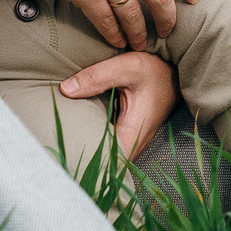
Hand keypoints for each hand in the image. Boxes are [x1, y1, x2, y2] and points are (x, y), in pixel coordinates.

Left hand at [62, 49, 181, 162]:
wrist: (173, 71)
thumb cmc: (153, 70)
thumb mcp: (126, 67)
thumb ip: (96, 77)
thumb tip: (65, 90)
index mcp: (133, 132)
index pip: (108, 162)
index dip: (87, 162)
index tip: (65, 157)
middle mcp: (135, 143)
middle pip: (106, 163)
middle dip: (83, 159)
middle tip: (57, 152)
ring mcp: (133, 141)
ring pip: (109, 158)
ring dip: (90, 151)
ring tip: (64, 145)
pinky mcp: (130, 136)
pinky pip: (111, 148)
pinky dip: (96, 143)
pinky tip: (80, 135)